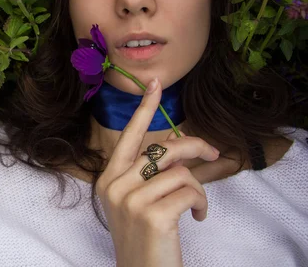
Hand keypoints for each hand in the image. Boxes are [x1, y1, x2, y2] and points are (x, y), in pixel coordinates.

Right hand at [95, 78, 219, 266]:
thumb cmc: (143, 236)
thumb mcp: (139, 200)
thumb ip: (151, 171)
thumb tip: (175, 140)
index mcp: (109, 178)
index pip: (130, 136)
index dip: (145, 109)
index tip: (155, 84)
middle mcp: (115, 185)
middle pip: (164, 149)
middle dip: (194, 147)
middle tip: (212, 153)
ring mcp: (130, 200)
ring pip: (181, 172)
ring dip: (198, 189)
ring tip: (196, 206)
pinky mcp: (151, 215)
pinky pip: (189, 192)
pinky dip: (201, 204)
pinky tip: (197, 217)